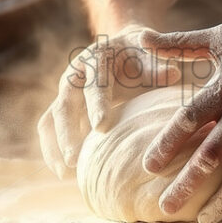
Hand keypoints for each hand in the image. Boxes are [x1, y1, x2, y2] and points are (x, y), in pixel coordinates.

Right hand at [37, 24, 181, 177]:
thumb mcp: (149, 54)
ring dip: (55, 146)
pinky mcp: (62, 108)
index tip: (101, 126)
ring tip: (66, 173)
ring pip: (51, 119)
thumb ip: (157, 66)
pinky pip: (48, 129)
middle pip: (65, 104)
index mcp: (96, 58)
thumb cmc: (138, 54)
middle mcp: (74, 75)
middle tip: (75, 159)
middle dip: (68, 132)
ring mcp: (65, 93)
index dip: (97, 103)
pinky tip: (63, 173)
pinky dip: (52, 150)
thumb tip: (173, 73)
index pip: (95, 82)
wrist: (121, 49)